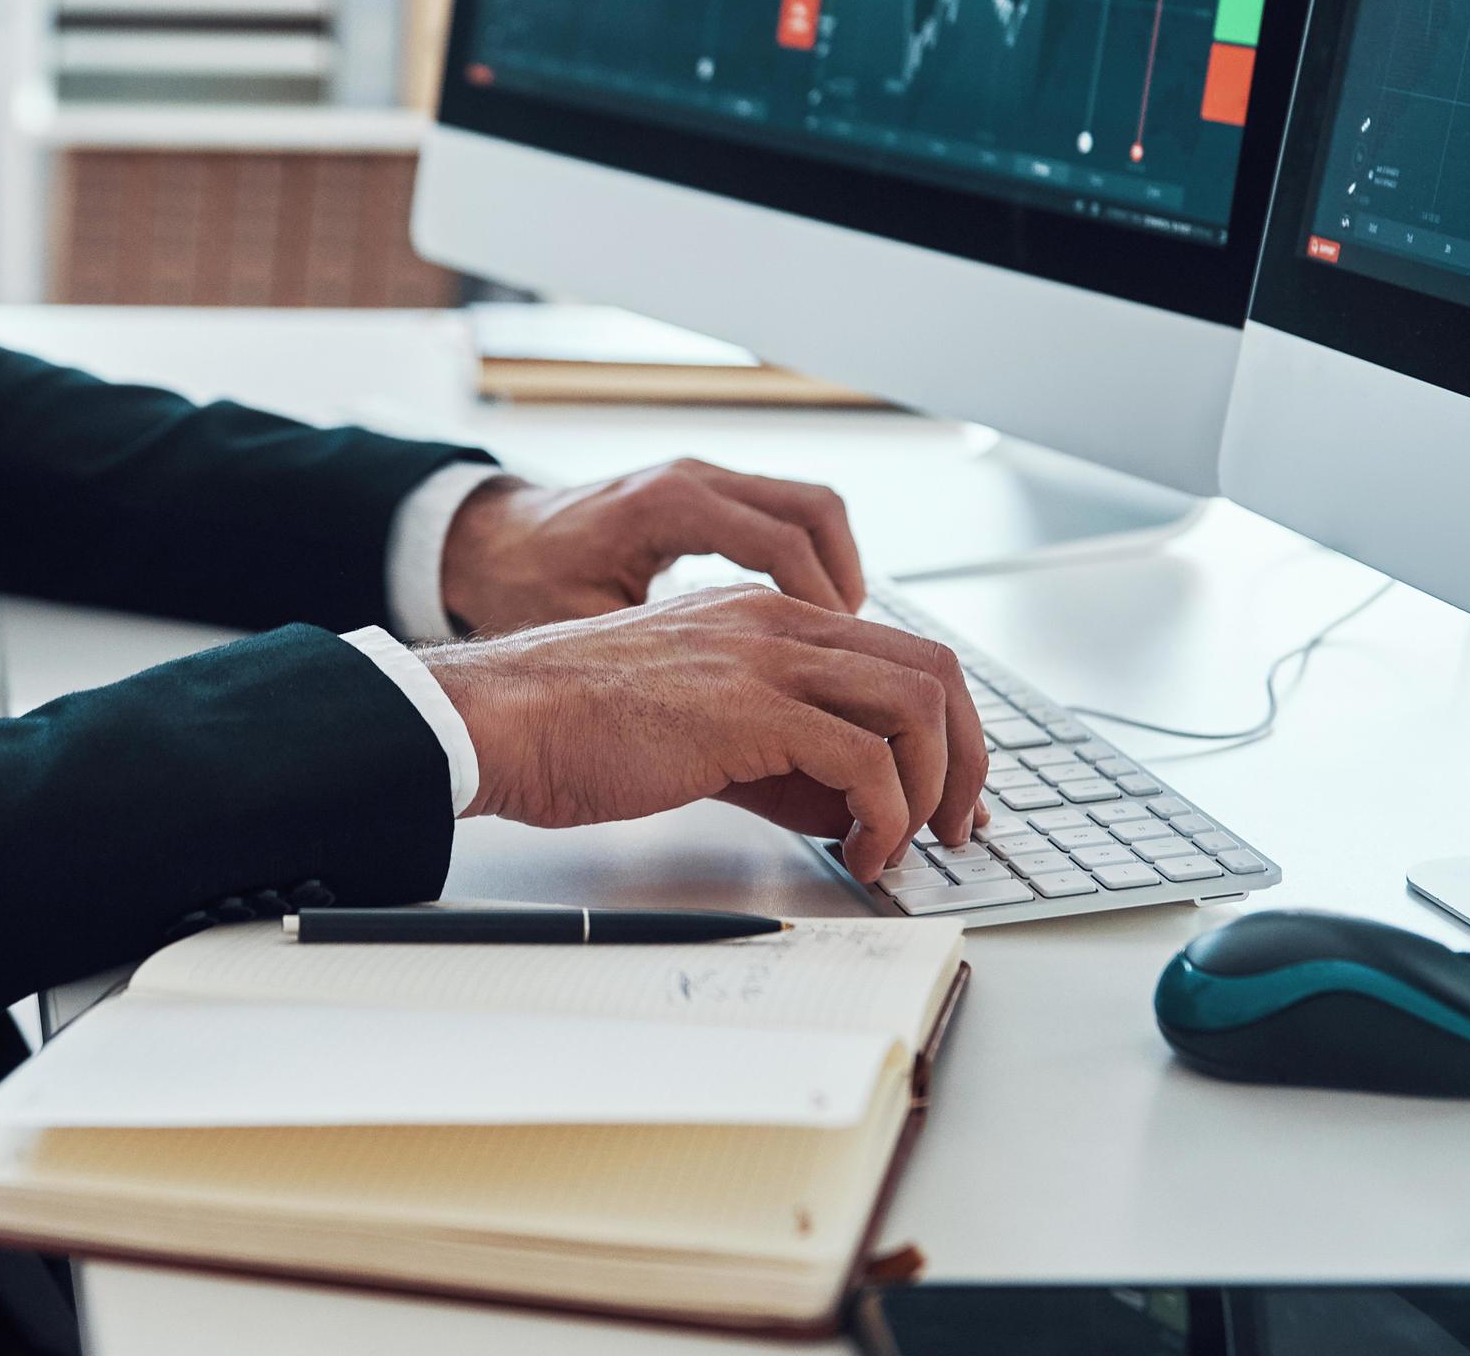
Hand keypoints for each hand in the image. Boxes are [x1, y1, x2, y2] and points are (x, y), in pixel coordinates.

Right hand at [419, 586, 990, 873]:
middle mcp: (778, 623)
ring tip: (905, 844)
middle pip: (934, 670)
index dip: (947, 729)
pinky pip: (866, 762)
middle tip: (957, 826)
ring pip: (918, 706)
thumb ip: (781, 756)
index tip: (947, 794)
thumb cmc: (577, 728)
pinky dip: (885, 816)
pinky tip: (859, 853)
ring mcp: (767, 659)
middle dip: (968, 757)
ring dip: (935, 788)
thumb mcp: (700, 728)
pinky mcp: (750, 710)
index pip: (902, 654)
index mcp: (767, 617)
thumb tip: (851, 809)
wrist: (502, 719)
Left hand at [438, 460, 866, 636]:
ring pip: (809, 507)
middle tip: (867, 659)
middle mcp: (690, 483)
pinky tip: (806, 622)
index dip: (825, 610)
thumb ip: (671, 678)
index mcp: (665, 509)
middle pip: (815, 512)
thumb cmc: (518, 593)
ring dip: (840, 573)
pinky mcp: (697, 497)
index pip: (784, 545)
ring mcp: (697, 482)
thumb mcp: (591, 640)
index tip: (848, 673)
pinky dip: (809, 563)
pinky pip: (781, 515)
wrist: (480, 548)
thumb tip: (747, 739)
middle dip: (850, 588)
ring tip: (850, 644)